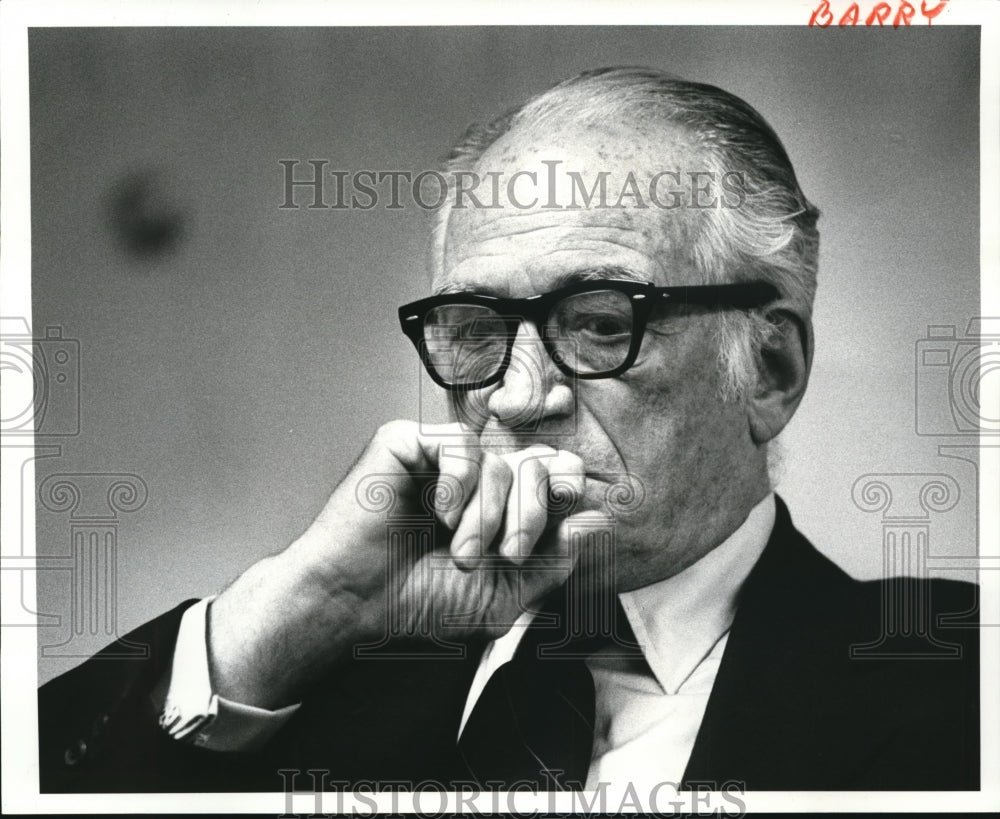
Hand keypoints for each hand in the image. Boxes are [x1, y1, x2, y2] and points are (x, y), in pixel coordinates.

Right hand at [207, 420, 611, 707]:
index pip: (552, 476)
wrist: (354, 601)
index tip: (567, 506)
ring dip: (488, 516)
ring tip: (459, 552)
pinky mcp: (408, 444)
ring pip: (500, 463)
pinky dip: (459, 486)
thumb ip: (552, 561)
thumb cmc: (418, 602)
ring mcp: (441, 460)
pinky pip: (460, 448)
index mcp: (499, 509)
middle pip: (537, 466)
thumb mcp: (502, 595)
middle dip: (532, 513)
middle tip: (510, 553)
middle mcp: (475, 480)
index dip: (566, 486)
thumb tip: (598, 520)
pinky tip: (440, 514)